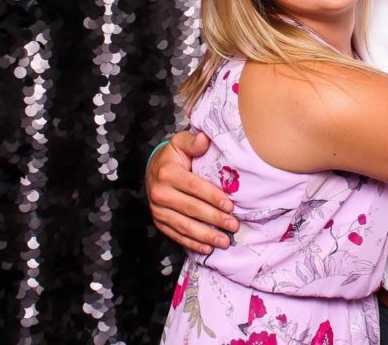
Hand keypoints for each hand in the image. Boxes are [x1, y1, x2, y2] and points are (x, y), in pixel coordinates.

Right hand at [147, 131, 238, 253]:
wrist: (153, 168)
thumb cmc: (173, 155)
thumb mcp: (180, 142)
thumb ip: (193, 141)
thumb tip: (204, 139)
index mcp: (168, 173)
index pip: (194, 187)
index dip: (212, 197)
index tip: (230, 206)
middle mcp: (160, 193)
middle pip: (191, 209)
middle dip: (215, 219)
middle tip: (234, 226)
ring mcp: (158, 210)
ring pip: (185, 226)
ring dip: (206, 235)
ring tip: (224, 241)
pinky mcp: (159, 221)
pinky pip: (177, 235)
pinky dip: (192, 243)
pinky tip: (207, 248)